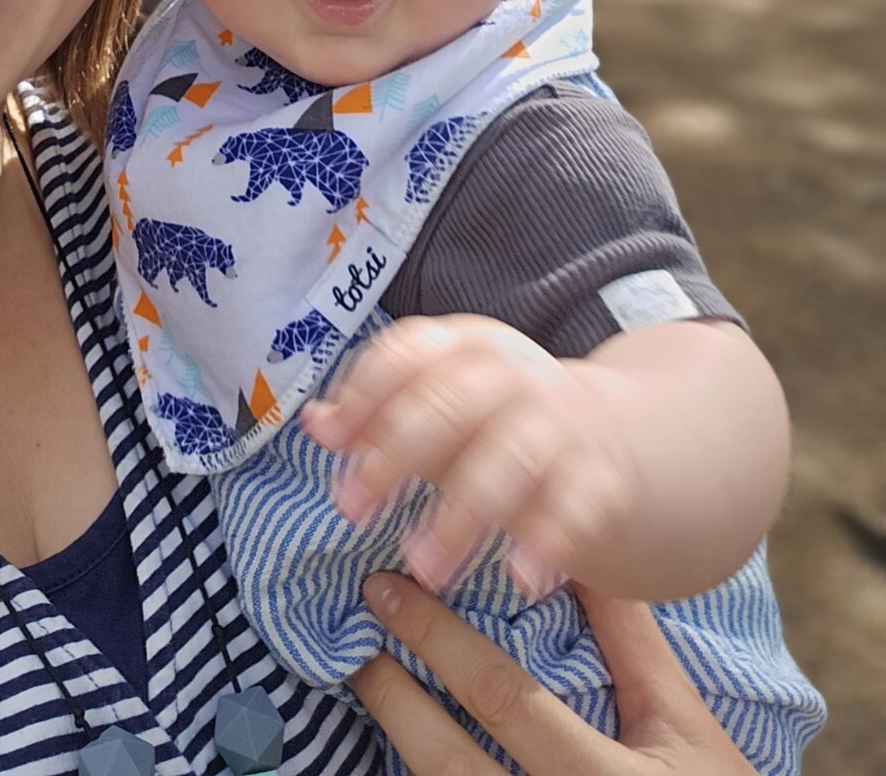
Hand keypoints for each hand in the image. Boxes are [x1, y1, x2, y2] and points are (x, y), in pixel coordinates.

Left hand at [303, 315, 635, 598]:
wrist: (609, 435)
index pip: (408, 353)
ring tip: (424, 569)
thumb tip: (314, 424)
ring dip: (462, 514)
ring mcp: (560, 419)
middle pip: (450, 402)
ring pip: (508, 457)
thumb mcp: (434, 406)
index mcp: (464, 344)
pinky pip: (576, 504)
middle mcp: (513, 372)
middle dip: (396, 454)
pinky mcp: (599, 472)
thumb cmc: (492, 422)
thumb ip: (374, 415)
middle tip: (352, 511)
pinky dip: (549, 539)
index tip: (329, 445)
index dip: (365, 394)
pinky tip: (521, 578)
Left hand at [350, 573, 758, 774]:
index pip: (503, 698)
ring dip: (395, 738)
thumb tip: (583, 555)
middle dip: (392, 694)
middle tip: (351, 639)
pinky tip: (396, 744)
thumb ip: (634, 648)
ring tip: (362, 685)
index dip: (438, 640)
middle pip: (447, 760)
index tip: (388, 589)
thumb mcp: (687, 731)